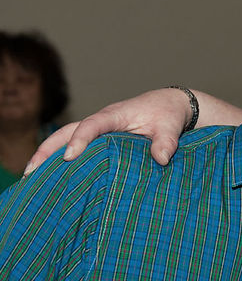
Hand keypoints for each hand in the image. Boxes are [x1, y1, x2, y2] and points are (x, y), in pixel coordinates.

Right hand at [25, 88, 190, 172]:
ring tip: (32, 175)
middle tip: (31, 171)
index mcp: (116, 115)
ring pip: (66, 137)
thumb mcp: (171, 127)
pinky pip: (77, 144)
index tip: (70, 156)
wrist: (170, 105)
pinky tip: (53, 175)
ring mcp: (99, 129)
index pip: (92, 125)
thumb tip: (161, 159)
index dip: (80, 139)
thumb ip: (166, 142)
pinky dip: (61, 156)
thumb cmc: (168, 114)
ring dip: (48, 153)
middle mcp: (102, 120)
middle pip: (67, 130)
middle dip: (48, 149)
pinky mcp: (101, 138)